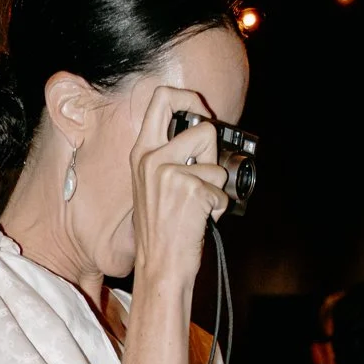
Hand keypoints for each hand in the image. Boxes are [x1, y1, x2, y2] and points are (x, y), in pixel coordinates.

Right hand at [129, 86, 231, 290]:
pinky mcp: (191, 190)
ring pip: (217, 165)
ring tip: (196, 206)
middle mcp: (153, 158)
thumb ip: (170, 157)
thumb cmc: (160, 231)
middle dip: (212, 151)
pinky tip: (199, 220)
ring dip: (215, 188)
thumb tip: (204, 135)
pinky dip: (217, 208)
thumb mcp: (152, 185)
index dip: (187, 97)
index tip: (199, 110)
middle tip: (202, 176)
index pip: (161, 99)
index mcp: (142, 153)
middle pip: (203, 127)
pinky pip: (221, 191)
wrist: (159, 266)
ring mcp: (171, 173)